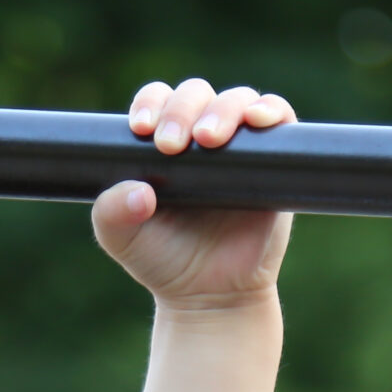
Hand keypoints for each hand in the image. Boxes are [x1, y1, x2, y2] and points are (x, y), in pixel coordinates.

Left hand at [93, 79, 296, 312]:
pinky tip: (258, 120)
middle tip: (171, 144)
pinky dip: (272, 110)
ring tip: (209, 140)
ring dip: (224, 109)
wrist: (209, 297)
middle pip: (196, 94)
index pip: (158, 101)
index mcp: (163, 142)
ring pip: (237, 101)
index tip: (142, 129)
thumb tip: (139, 191)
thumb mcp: (120, 239)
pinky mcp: (276, 162)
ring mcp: (241, 148)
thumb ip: (111, 213)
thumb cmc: (162, 261)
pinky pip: (280, 121)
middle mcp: (203, 138)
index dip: (151, 103)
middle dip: (181, 109)